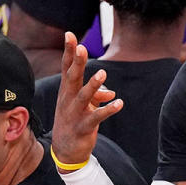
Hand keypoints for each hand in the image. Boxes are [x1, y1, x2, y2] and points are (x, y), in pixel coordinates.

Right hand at [51, 32, 122, 171]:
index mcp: (67, 91)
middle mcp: (68, 100)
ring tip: (103, 73)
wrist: (65, 150)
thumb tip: (111, 92)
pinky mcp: (83, 127)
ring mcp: (74, 113)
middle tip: (82, 48)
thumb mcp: (85, 106)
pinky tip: (119, 103)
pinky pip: (97, 117)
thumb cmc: (74, 121)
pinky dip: (108, 110)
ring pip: (84, 97)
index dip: (68, 51)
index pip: (67, 67)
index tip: (69, 34)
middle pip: (72, 78)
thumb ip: (97, 95)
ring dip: (94, 85)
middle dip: (77, 63)